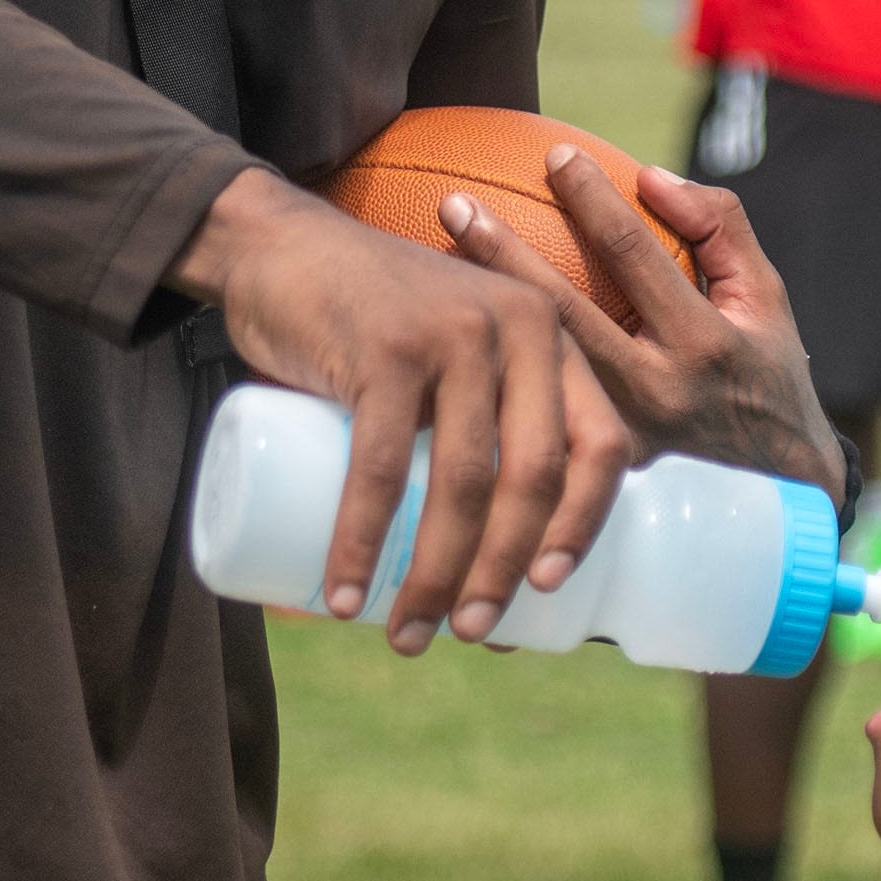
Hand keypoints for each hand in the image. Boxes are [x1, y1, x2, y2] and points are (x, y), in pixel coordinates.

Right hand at [165, 168, 629, 650]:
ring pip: (461, 483)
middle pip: (532, 476)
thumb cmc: (372, 327)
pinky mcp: (383, 348)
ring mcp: (452, 334)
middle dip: (503, 570)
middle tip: (470, 631)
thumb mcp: (454, 355)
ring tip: (408, 633)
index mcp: (550, 339)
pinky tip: (346, 592)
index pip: (600, 445)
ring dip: (435, 575)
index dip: (583, 526)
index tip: (549, 591)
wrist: (280, 246)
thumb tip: (491, 564)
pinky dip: (360, 542)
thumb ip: (479, 420)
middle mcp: (518, 329)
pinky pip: (382, 467)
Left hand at [441, 143, 847, 500]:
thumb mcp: (765, 292)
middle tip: (453, 203)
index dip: (594, 201)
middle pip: (566, 315)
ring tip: (435, 264)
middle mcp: (657, 393)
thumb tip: (649, 176)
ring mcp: (623, 436)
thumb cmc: (766, 365)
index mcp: (701, 342)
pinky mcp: (599, 467)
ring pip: (542, 367)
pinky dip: (497, 372)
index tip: (554, 156)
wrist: (783, 479)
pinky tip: (451, 339)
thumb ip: (718, 227)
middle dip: (506, 255)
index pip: (637, 256)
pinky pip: (542, 410)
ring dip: (489, 314)